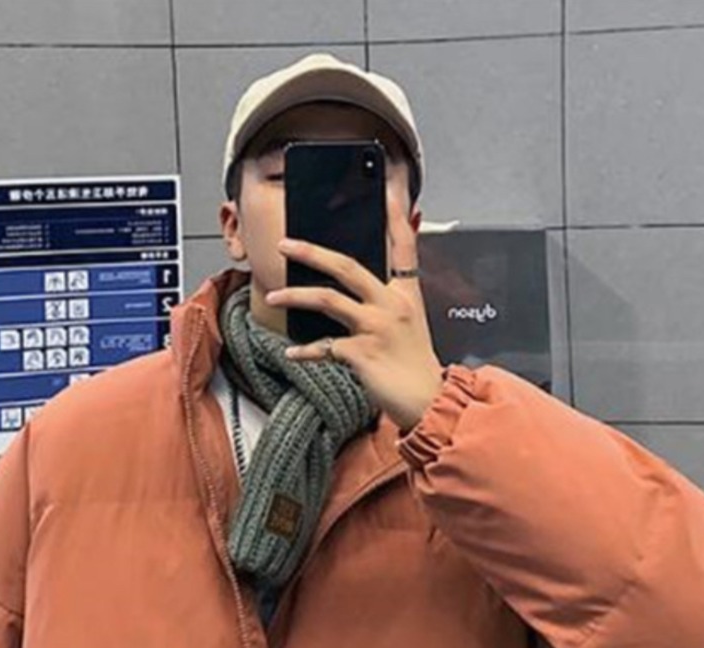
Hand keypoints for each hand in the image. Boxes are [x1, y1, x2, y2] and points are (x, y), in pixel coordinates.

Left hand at [264, 189, 445, 433]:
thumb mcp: (411, 326)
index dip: (396, 217)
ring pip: (328, 300)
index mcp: (406, 295)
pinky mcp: (362, 354)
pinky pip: (324, 346)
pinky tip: (291, 352)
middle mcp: (392, 305)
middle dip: (312, 252)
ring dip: (296, 296)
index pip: (403, 247)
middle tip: (286, 243)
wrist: (429, 402)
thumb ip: (390, 303)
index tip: (386, 190)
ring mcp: (376, 328)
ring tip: (274, 297)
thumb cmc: (416, 367)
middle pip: (347, 266)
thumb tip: (360, 292)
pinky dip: (305, 351)